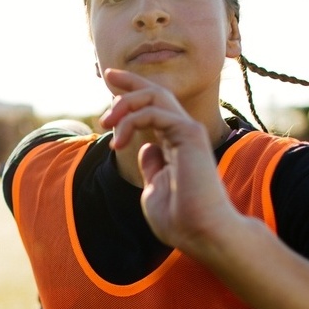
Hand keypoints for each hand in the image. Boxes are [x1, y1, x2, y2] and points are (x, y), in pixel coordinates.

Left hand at [99, 69, 237, 253]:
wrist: (201, 233)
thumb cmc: (180, 220)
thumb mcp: (155, 188)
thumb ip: (151, 166)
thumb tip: (145, 147)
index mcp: (175, 145)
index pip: (154, 109)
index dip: (133, 93)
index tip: (110, 86)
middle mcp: (183, 133)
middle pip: (157, 93)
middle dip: (130, 81)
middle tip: (108, 75)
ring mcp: (188, 132)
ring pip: (155, 96)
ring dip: (125, 103)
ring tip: (106, 123)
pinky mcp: (189, 134)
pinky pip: (154, 112)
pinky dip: (131, 121)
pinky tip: (119, 141)